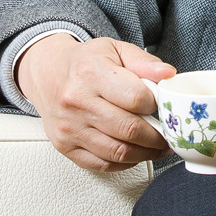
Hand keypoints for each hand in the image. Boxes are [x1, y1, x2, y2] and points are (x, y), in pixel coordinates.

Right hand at [15, 33, 174, 172]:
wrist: (47, 74)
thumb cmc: (85, 63)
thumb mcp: (115, 50)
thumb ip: (144, 62)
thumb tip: (168, 75)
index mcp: (91, 73)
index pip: (137, 98)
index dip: (158, 106)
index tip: (163, 107)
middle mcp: (77, 101)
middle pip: (130, 129)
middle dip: (157, 137)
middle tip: (168, 134)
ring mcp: (69, 127)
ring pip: (119, 152)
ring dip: (146, 154)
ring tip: (157, 146)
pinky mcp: (65, 146)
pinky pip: (102, 164)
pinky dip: (125, 163)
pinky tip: (134, 153)